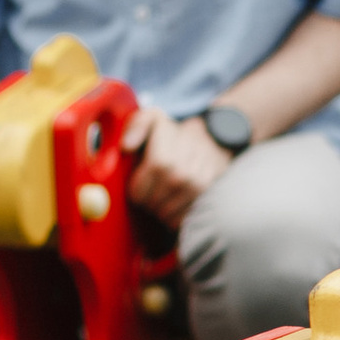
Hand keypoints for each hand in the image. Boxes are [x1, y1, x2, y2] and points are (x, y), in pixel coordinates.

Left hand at [124, 105, 231, 224]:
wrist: (213, 140)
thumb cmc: (174, 134)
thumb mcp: (153, 120)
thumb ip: (135, 127)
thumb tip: (126, 146)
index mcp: (163, 158)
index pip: (139, 192)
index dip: (136, 191)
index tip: (138, 185)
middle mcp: (183, 174)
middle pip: (152, 204)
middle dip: (147, 201)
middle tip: (151, 191)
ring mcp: (198, 188)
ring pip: (166, 215)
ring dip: (160, 210)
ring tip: (162, 196)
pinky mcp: (208, 198)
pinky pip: (182, 219)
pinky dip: (174, 216)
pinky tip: (175, 203)